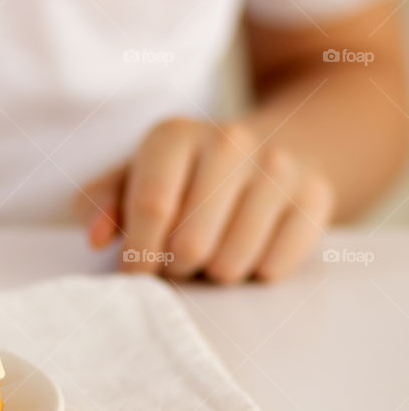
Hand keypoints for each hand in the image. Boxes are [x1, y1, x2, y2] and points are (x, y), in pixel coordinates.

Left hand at [75, 118, 334, 282]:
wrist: (277, 145)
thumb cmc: (185, 174)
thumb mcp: (135, 176)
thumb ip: (104, 203)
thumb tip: (96, 237)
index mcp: (173, 135)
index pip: (151, 207)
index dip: (138, 255)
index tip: (135, 275)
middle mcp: (229, 141)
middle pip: (190, 244)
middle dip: (174, 268)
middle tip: (175, 262)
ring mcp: (278, 167)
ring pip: (231, 263)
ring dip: (213, 275)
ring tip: (210, 254)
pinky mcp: (315, 196)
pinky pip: (274, 266)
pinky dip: (255, 272)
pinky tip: (249, 249)